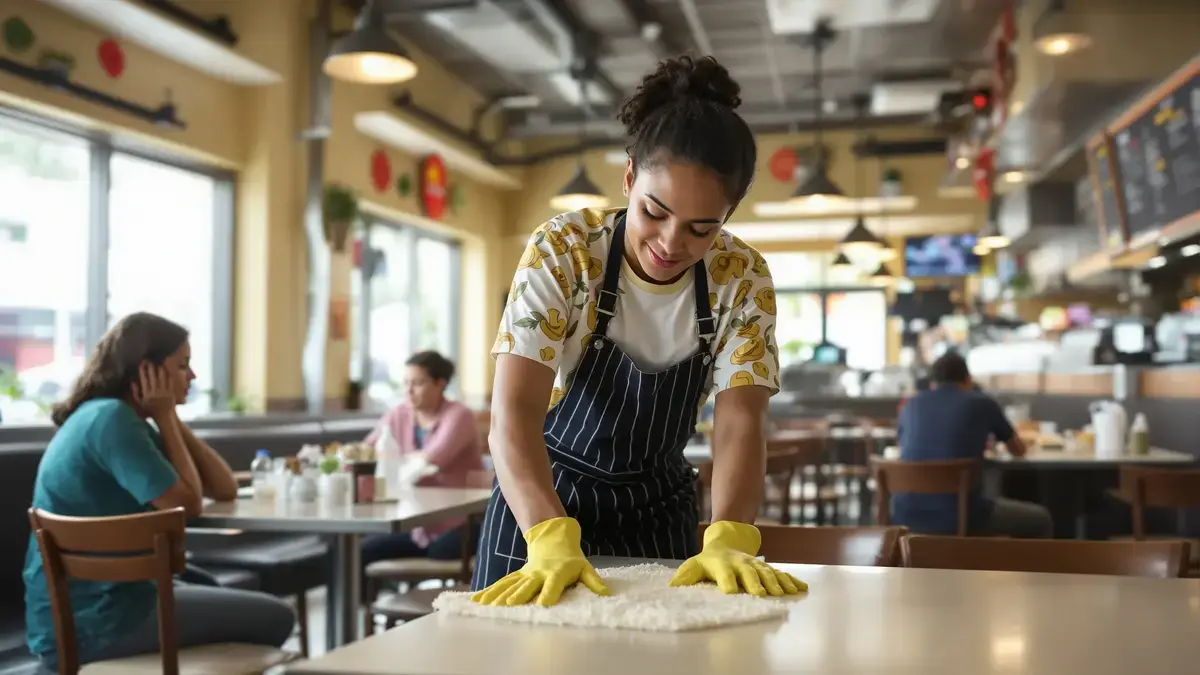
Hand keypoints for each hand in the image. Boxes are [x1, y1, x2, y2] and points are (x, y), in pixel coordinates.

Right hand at [133, 362, 175, 419]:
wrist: (164, 416)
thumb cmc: (151, 410)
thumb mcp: (140, 403)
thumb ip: (135, 393)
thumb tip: (132, 382)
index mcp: (147, 394)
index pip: (144, 380)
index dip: (142, 371)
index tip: (141, 364)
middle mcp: (155, 392)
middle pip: (152, 377)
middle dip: (150, 368)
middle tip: (149, 360)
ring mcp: (164, 392)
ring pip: (161, 378)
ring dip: (160, 370)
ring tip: (158, 363)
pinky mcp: (171, 392)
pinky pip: (170, 382)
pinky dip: (168, 376)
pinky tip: (167, 370)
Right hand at [471, 517, 609, 606]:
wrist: (552, 536)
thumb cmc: (571, 558)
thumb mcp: (584, 567)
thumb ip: (593, 581)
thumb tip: (606, 593)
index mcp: (557, 573)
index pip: (553, 584)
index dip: (549, 593)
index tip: (543, 604)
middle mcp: (539, 574)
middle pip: (528, 585)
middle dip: (519, 594)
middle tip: (510, 604)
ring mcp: (526, 574)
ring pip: (510, 584)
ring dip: (499, 595)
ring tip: (486, 606)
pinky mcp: (517, 574)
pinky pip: (503, 583)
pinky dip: (490, 592)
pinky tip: (478, 601)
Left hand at [669, 521, 806, 596]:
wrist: (728, 541)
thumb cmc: (709, 560)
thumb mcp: (695, 565)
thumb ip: (685, 575)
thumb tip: (671, 586)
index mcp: (722, 565)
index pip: (724, 574)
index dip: (727, 582)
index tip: (730, 592)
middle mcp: (741, 564)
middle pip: (749, 573)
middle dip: (755, 583)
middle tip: (761, 594)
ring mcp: (756, 565)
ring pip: (768, 573)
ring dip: (777, 583)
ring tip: (784, 594)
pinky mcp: (767, 568)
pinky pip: (781, 574)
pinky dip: (792, 581)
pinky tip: (801, 589)